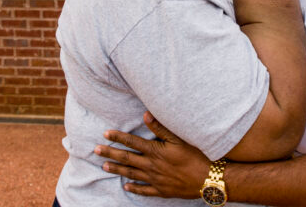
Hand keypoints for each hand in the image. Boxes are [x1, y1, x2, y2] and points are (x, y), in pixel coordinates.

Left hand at [95, 112, 209, 198]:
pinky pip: (144, 190)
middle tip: (96, 150)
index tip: (105, 133)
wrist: (208, 179)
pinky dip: (134, 188)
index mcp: (155, 151)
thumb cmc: (196, 155)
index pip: (132, 142)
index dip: (118, 137)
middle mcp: (152, 166)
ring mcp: (155, 180)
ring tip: (104, 167)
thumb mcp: (180, 138)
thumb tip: (146, 115)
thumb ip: (161, 127)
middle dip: (110, 154)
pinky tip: (126, 187)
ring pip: (131, 174)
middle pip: (126, 159)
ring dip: (116, 170)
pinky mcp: (162, 190)